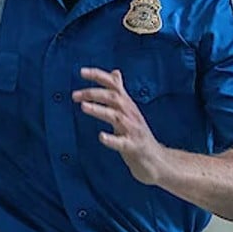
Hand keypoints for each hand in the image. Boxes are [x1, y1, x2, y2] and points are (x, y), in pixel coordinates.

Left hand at [71, 67, 163, 184]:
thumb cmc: (139, 135)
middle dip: (94, 93)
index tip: (81, 71)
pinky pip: (122, 142)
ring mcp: (133, 130)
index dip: (99, 76)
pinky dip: (112, 139)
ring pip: (116, 116)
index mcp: (127, 105)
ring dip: (99, 110)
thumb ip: (120, 92)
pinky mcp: (134, 147)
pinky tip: (101, 137)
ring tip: (84, 107)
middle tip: (75, 95)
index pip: (114, 85)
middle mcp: (131, 114)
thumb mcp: (129, 110)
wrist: (157, 160)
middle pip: (114, 97)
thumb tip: (115, 72)